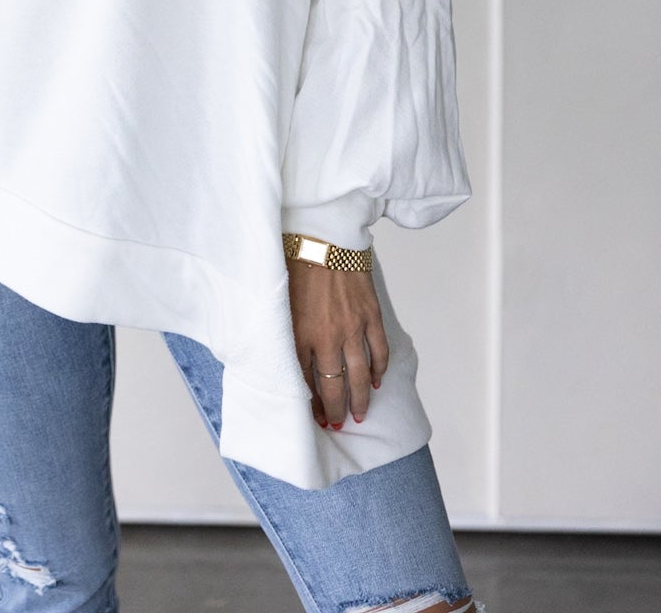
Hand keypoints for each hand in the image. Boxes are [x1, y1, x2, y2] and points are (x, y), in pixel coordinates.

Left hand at [287, 261, 389, 430]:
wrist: (323, 235)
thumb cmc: (295, 265)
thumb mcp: (281, 304)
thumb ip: (286, 334)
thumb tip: (287, 362)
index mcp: (300, 334)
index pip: (306, 382)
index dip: (312, 403)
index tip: (314, 416)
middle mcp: (327, 336)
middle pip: (335, 387)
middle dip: (336, 411)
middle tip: (338, 425)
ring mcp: (353, 327)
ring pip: (360, 376)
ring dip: (360, 400)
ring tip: (359, 415)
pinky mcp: (371, 315)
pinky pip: (379, 352)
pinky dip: (379, 371)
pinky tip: (375, 382)